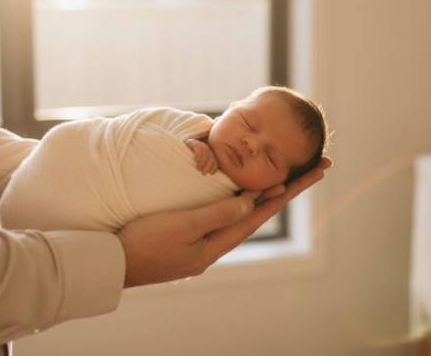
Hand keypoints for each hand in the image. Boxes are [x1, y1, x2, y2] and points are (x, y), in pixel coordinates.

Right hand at [117, 156, 331, 286]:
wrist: (114, 263)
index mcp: (220, 241)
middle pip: (262, 209)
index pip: (264, 211)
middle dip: (290, 187)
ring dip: (269, 193)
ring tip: (292, 178)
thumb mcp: (183, 225)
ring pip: (246, 212)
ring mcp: (206, 240)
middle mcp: (219, 241)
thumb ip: (217, 213)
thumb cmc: (146, 242)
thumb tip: (251, 202)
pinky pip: (227, 212)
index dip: (289, 190)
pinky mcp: (192, 235)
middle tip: (317, 168)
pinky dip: (243, 199)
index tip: (313, 172)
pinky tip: (245, 194)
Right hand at [185, 138, 217, 174]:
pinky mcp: (191, 142)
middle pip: (211, 156)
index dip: (214, 167)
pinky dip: (199, 155)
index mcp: (206, 153)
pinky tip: (196, 160)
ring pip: (206, 151)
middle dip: (208, 166)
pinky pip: (199, 147)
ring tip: (198, 168)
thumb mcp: (195, 167)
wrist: (172, 155)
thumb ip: (202, 168)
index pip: (215, 160)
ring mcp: (198, 143)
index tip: (210, 174)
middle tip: (203, 173)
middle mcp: (204, 147)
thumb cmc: (183, 164)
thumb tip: (210, 175)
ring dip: (203, 162)